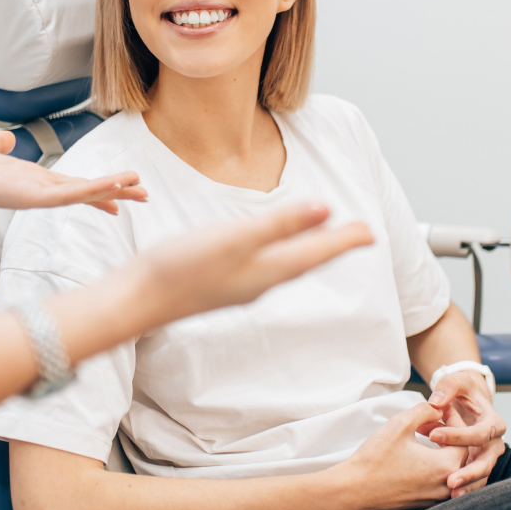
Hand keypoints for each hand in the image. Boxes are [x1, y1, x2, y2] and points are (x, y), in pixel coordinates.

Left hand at [0, 131, 147, 213]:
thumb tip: (6, 139)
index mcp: (29, 179)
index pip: (71, 184)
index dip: (97, 186)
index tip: (120, 191)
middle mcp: (36, 191)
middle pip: (85, 191)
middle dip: (115, 192)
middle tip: (145, 195)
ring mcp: (35, 197)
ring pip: (82, 194)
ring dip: (111, 190)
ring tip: (140, 188)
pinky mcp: (31, 199)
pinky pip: (69, 195)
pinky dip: (93, 190)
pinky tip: (113, 186)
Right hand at [125, 202, 373, 331]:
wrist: (137, 300)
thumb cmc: (181, 268)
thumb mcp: (235, 238)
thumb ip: (280, 224)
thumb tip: (325, 209)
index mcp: (269, 270)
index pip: (318, 252)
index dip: (346, 240)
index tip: (372, 232)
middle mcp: (260, 282)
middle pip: (308, 261)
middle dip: (334, 245)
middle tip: (359, 235)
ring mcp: (240, 286)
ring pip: (288, 265)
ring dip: (310, 250)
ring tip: (324, 239)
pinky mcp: (221, 283)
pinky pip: (266, 267)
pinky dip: (282, 254)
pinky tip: (272, 250)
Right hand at [327, 403, 467, 509]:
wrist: (353, 491)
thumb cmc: (376, 457)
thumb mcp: (400, 424)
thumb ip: (425, 411)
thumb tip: (439, 409)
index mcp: (445, 466)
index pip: (464, 439)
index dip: (454, 421)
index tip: (441, 411)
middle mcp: (446, 487)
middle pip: (460, 457)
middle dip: (449, 437)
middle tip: (432, 423)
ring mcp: (435, 501)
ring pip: (451, 473)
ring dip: (442, 454)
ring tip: (426, 440)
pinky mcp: (423, 507)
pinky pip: (439, 486)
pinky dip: (434, 471)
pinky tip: (417, 459)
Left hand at [422, 371, 506, 496]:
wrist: (468, 400)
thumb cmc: (461, 390)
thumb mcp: (456, 382)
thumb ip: (447, 387)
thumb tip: (436, 401)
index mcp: (493, 422)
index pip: (479, 433)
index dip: (457, 435)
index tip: (432, 436)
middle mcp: (494, 442)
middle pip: (487, 461)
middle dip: (469, 472)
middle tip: (450, 481)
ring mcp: (487, 456)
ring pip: (482, 475)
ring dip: (468, 486)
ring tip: (451, 494)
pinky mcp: (477, 465)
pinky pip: (474, 480)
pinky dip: (465, 489)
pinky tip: (449, 498)